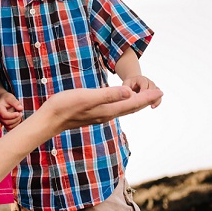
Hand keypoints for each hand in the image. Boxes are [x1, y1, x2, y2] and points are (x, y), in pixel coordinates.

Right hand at [0, 90, 23, 129]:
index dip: (12, 116)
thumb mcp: (11, 97)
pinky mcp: (5, 123)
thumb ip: (15, 102)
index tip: (18, 113)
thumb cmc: (6, 98)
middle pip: (6, 122)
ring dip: (16, 123)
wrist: (3, 100)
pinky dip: (15, 126)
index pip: (4, 115)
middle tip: (20, 113)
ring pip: (9, 127)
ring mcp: (1, 121)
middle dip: (16, 119)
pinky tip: (18, 120)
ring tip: (19, 116)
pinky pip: (10, 129)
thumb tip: (21, 108)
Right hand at [44, 84, 161, 130]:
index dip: (148, 97)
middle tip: (159, 93)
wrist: (50, 119)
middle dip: (146, 100)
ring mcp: (101, 115)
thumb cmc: (66, 106)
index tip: (161, 91)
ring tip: (146, 97)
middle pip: (132, 107)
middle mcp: (107, 114)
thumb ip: (108, 94)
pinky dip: (124, 104)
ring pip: (124, 109)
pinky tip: (122, 101)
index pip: (133, 102)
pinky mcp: (94, 114)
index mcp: (109, 109)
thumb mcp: (87, 97)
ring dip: (137, 103)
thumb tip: (128, 92)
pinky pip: (116, 109)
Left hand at [119, 70, 162, 106]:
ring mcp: (153, 87)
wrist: (134, 83)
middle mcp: (148, 81)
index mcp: (141, 78)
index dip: (143, 90)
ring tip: (152, 106)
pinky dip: (157, 102)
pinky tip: (153, 107)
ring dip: (155, 99)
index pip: (144, 83)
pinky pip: (159, 97)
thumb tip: (128, 94)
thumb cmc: (129, 84)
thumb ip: (126, 88)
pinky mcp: (155, 93)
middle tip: (146, 102)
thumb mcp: (126, 84)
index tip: (140, 96)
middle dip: (150, 94)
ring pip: (157, 91)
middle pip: (152, 86)